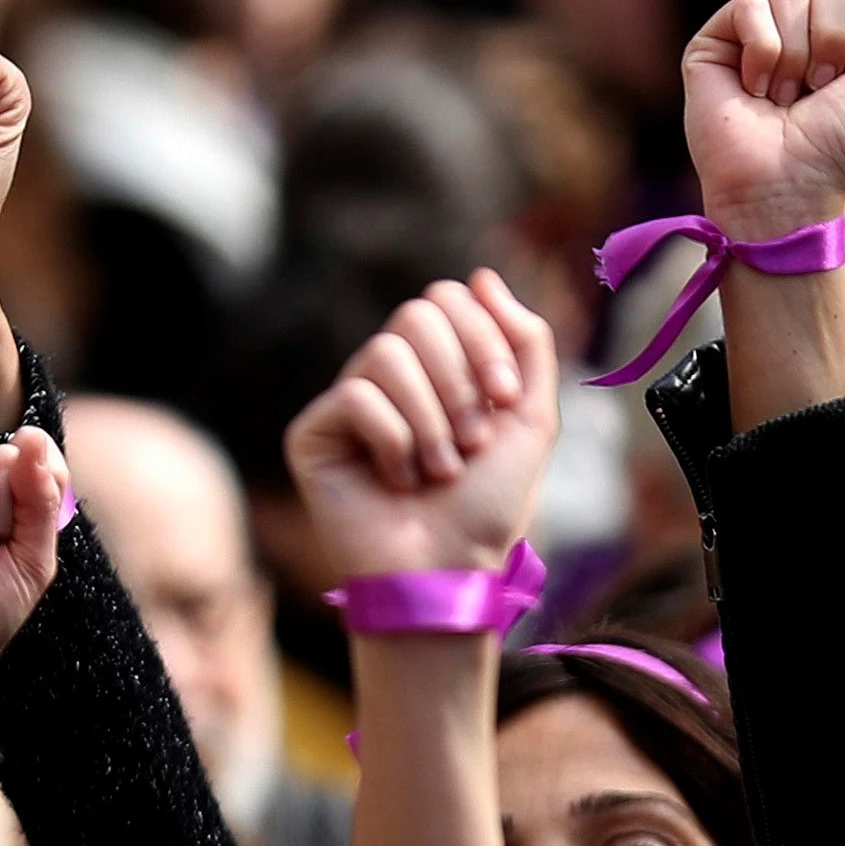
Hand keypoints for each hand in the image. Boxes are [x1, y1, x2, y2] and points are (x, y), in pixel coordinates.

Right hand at [284, 271, 558, 578]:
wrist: (449, 570)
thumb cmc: (488, 507)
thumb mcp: (531, 418)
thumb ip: (526, 342)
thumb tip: (482, 275)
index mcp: (437, 367)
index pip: (448, 299)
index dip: (483, 338)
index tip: (506, 400)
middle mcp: (389, 377)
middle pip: (417, 314)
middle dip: (459, 379)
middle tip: (473, 441)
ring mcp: (347, 403)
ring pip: (385, 352)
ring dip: (430, 419)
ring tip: (440, 471)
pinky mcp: (312, 432)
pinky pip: (355, 395)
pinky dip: (393, 440)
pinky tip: (397, 482)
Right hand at [684, 0, 844, 239]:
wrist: (790, 186)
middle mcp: (799, 28)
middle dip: (834, 40)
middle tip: (820, 91)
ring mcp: (755, 34)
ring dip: (798, 51)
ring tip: (787, 95)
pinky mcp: (714, 44)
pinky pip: (749, 3)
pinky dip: (763, 50)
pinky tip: (755, 89)